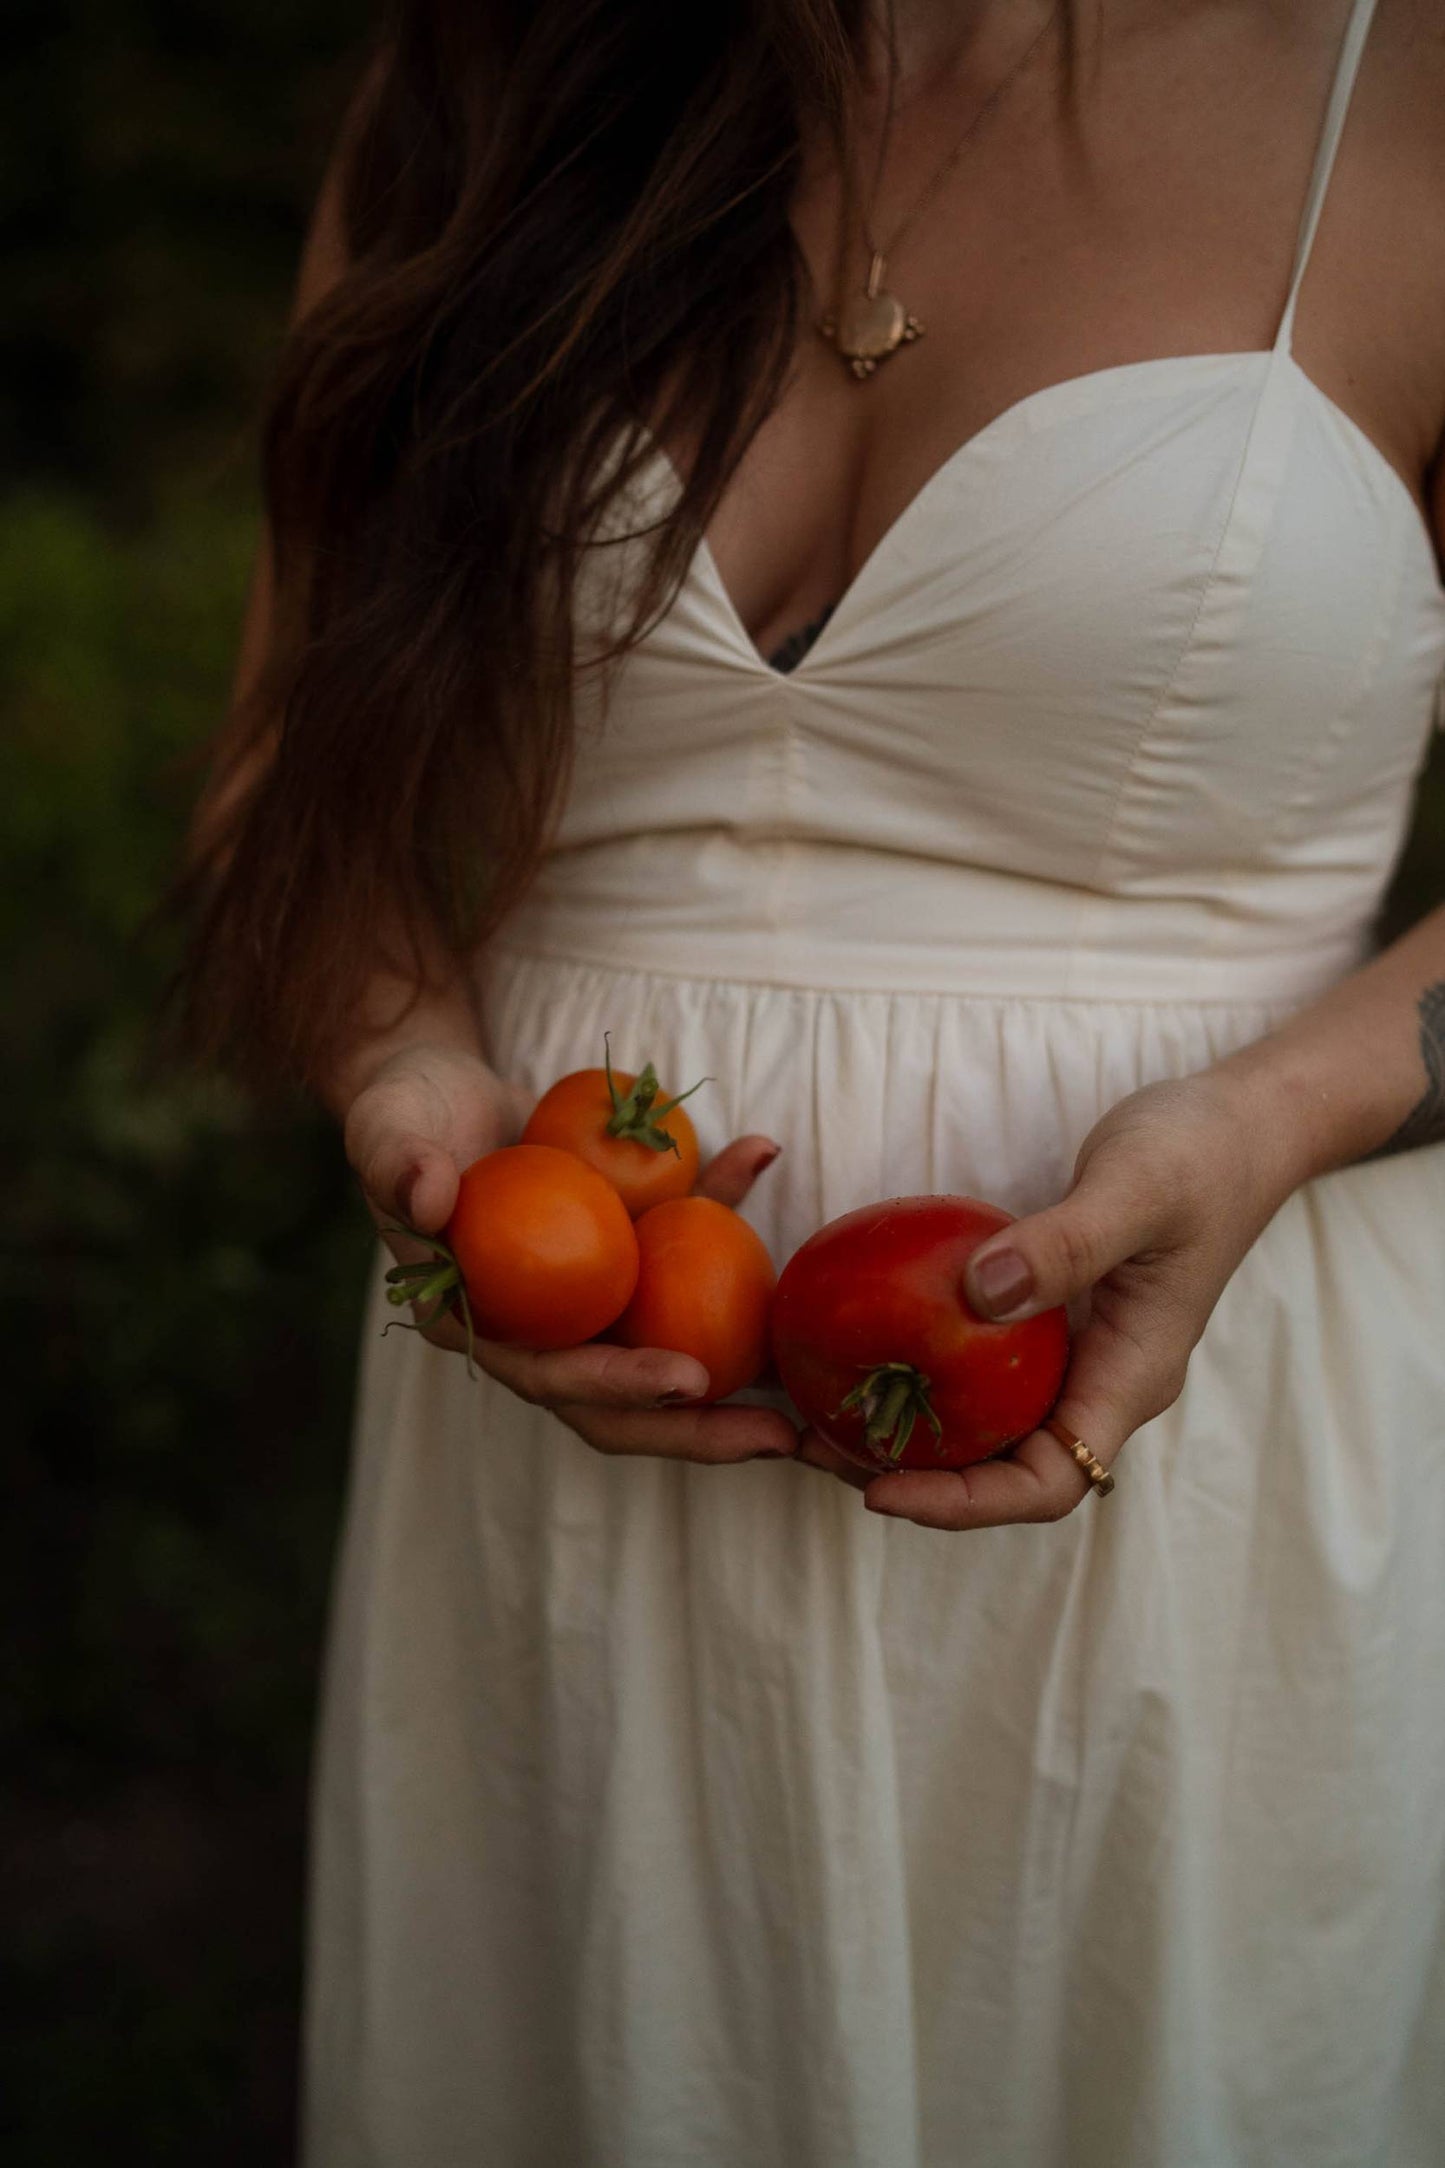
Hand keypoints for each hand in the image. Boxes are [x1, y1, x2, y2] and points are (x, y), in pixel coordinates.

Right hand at [343, 1043, 794, 1463]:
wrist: (431, 1088)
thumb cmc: (400, 1117)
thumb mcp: (386, 1132)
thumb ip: (399, 1164)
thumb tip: (428, 1198)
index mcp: (479, 1325)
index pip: (550, 1377)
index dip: (617, 1386)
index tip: (686, 1380)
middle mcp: (540, 1327)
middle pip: (624, 1400)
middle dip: (702, 1428)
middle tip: (782, 1438)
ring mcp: (587, 1297)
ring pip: (669, 1348)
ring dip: (744, 1372)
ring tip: (817, 1394)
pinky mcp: (620, 1253)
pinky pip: (684, 1251)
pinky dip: (722, 1207)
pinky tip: (758, 1151)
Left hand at [797, 1067, 1302, 1527]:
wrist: (1241, 1124)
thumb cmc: (1199, 1154)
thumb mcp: (1135, 1188)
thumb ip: (1066, 1244)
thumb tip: (981, 1296)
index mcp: (1130, 1378)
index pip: (1048, 1483)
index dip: (964, 1504)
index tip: (879, 1489)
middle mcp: (1100, 1382)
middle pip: (1004, 1470)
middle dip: (913, 1478)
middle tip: (811, 1447)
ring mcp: (1076, 1354)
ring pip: (989, 1426)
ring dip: (909, 1433)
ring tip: (816, 1413)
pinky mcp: (1051, 1318)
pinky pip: (983, 1369)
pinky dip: (922, 1371)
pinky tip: (857, 1345)